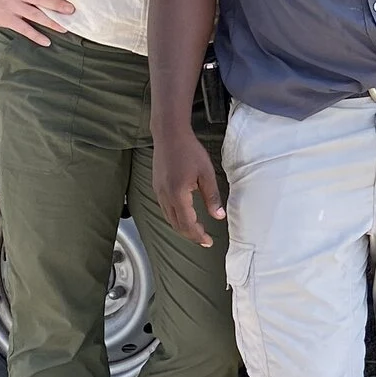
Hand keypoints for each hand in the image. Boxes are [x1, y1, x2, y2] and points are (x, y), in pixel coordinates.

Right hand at [154, 129, 225, 248]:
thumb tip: (219, 216)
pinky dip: (175, 217)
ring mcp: (159, 192)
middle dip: (190, 235)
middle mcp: (165, 196)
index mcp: (178, 195)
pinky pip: (165, 208)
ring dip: (182, 227)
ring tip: (195, 231)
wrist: (169, 135)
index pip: (187, 224)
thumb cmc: (190, 151)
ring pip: (169, 218)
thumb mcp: (206, 173)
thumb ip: (212, 197)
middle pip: (176, 224)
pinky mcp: (157, 187)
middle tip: (204, 240)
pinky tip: (184, 215)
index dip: (198, 235)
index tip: (208, 241)